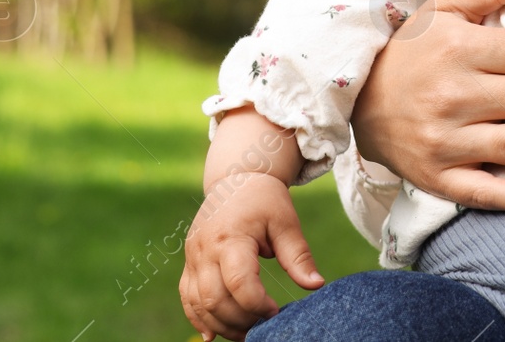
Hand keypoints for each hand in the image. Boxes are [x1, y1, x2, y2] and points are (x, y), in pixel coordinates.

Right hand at [179, 172, 323, 340]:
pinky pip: (187, 297)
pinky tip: (213, 335)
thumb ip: (298, 256)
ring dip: (220, 325)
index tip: (276, 311)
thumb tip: (317, 285)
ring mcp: (192, 257)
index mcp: (231, 238)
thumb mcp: (286, 222)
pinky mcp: (189, 263)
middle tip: (263, 327)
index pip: (238, 282)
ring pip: (198, 304)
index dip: (257, 304)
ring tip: (247, 333)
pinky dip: (199, 318)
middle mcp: (205, 250)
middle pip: (214, 299)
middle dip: (239, 321)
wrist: (235, 179)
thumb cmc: (264, 200)